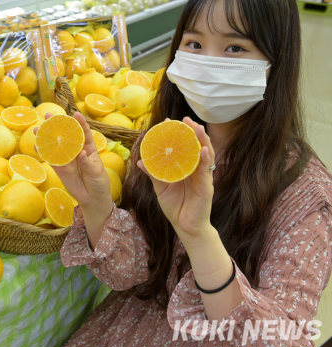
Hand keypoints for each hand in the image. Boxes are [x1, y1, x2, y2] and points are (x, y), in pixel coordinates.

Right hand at [35, 112, 113, 213]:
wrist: (93, 199)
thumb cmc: (99, 182)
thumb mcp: (96, 172)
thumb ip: (88, 163)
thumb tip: (81, 154)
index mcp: (88, 148)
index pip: (84, 133)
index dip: (80, 123)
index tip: (75, 114)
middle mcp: (76, 151)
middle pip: (66, 136)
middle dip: (57, 125)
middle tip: (48, 116)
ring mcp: (67, 160)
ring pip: (55, 146)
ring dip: (46, 137)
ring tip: (37, 128)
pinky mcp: (60, 169)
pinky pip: (51, 160)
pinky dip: (43, 153)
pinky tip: (35, 146)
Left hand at [137, 117, 214, 241]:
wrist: (185, 227)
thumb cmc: (175, 207)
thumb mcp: (161, 188)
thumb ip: (153, 174)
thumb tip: (140, 162)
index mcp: (186, 168)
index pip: (184, 146)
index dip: (179, 133)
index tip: (170, 121)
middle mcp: (196, 170)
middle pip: (197, 146)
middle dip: (193, 131)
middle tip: (186, 118)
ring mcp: (203, 177)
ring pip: (205, 155)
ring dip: (202, 140)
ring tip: (197, 127)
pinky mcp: (207, 187)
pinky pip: (206, 172)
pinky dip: (206, 160)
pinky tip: (204, 150)